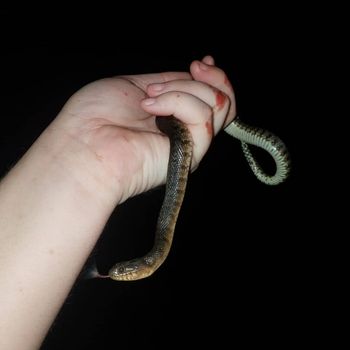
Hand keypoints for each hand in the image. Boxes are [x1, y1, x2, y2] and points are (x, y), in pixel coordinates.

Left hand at [50, 56, 235, 203]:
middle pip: (224, 102)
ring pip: (218, 105)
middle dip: (214, 76)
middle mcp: (185, 130)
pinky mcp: (190, 152)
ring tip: (150, 97)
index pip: (210, 98)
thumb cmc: (97, 116)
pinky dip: (177, 101)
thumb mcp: (134, 85)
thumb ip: (169, 82)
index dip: (215, 77)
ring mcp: (189, 142)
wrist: (84, 144)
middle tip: (194, 66)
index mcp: (173, 116)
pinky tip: (151, 106)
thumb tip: (195, 73)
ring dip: (183, 88)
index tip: (203, 61)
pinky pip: (203, 116)